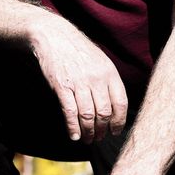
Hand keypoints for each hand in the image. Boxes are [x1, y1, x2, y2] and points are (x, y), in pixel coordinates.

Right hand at [29, 18, 128, 142]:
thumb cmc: (78, 50)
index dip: (119, 121)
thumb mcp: (100, 61)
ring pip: (87, 115)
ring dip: (88, 132)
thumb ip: (108, 81)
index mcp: (109, 72)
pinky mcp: (62, 86)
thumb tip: (114, 107)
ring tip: (88, 139)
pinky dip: (73, 127)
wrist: (54, 36)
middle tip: (99, 137)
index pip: (120, 103)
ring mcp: (79, 82)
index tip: (115, 131)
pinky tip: (74, 135)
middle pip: (104, 113)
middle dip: (102, 130)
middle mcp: (96, 78)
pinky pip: (70, 112)